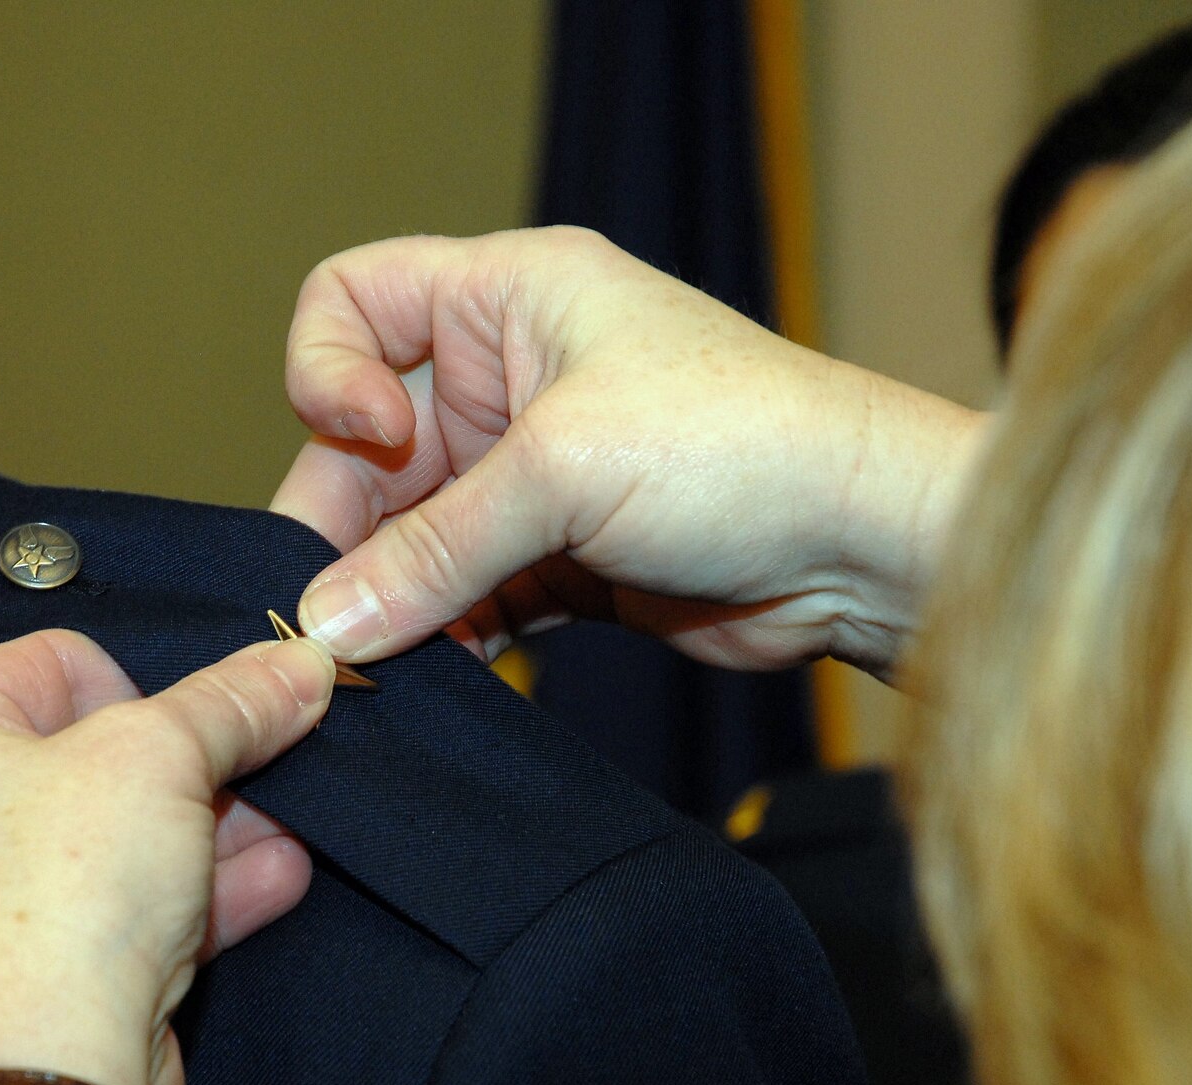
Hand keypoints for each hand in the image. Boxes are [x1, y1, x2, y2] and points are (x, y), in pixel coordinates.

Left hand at [0, 630, 336, 1084]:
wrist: (46, 1079)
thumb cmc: (60, 894)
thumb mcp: (162, 757)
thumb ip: (231, 703)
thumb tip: (297, 663)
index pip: (41, 665)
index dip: (135, 687)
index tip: (192, 725)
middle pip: (76, 758)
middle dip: (184, 767)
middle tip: (252, 764)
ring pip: (99, 845)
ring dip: (201, 832)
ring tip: (284, 823)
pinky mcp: (11, 986)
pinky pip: (101, 916)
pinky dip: (180, 897)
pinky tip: (271, 880)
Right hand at [271, 227, 986, 678]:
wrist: (866, 548)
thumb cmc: (742, 447)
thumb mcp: (563, 474)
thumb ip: (432, 551)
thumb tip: (325, 623)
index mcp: (507, 298)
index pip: (354, 302)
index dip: (327, 371)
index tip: (366, 439)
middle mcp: (509, 376)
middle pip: (364, 444)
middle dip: (344, 526)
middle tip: (326, 613)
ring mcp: (533, 474)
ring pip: (409, 533)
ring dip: (390, 597)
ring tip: (380, 664)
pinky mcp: (560, 559)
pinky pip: (463, 595)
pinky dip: (444, 635)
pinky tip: (442, 678)